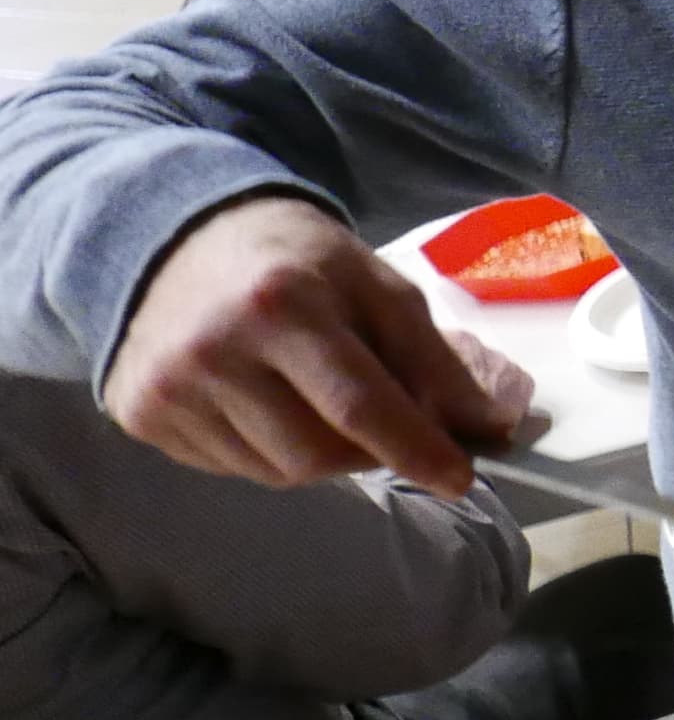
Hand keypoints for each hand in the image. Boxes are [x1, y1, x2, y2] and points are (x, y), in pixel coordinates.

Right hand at [102, 195, 518, 495]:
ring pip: (277, 473)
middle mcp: (215, 351)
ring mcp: (169, 388)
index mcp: (284, 304)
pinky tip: (268, 407)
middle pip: (318, 452)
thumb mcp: (376, 284)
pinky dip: (271, 454)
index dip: (416, 449)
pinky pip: (232, 470)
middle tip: (386, 426)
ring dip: (322, 457)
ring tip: (320, 406)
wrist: (177, 242)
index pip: (360, 403)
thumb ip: (432, 356)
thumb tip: (486, 428)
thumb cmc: (297, 262)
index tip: (459, 478)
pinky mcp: (141, 415)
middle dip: (371, 452)